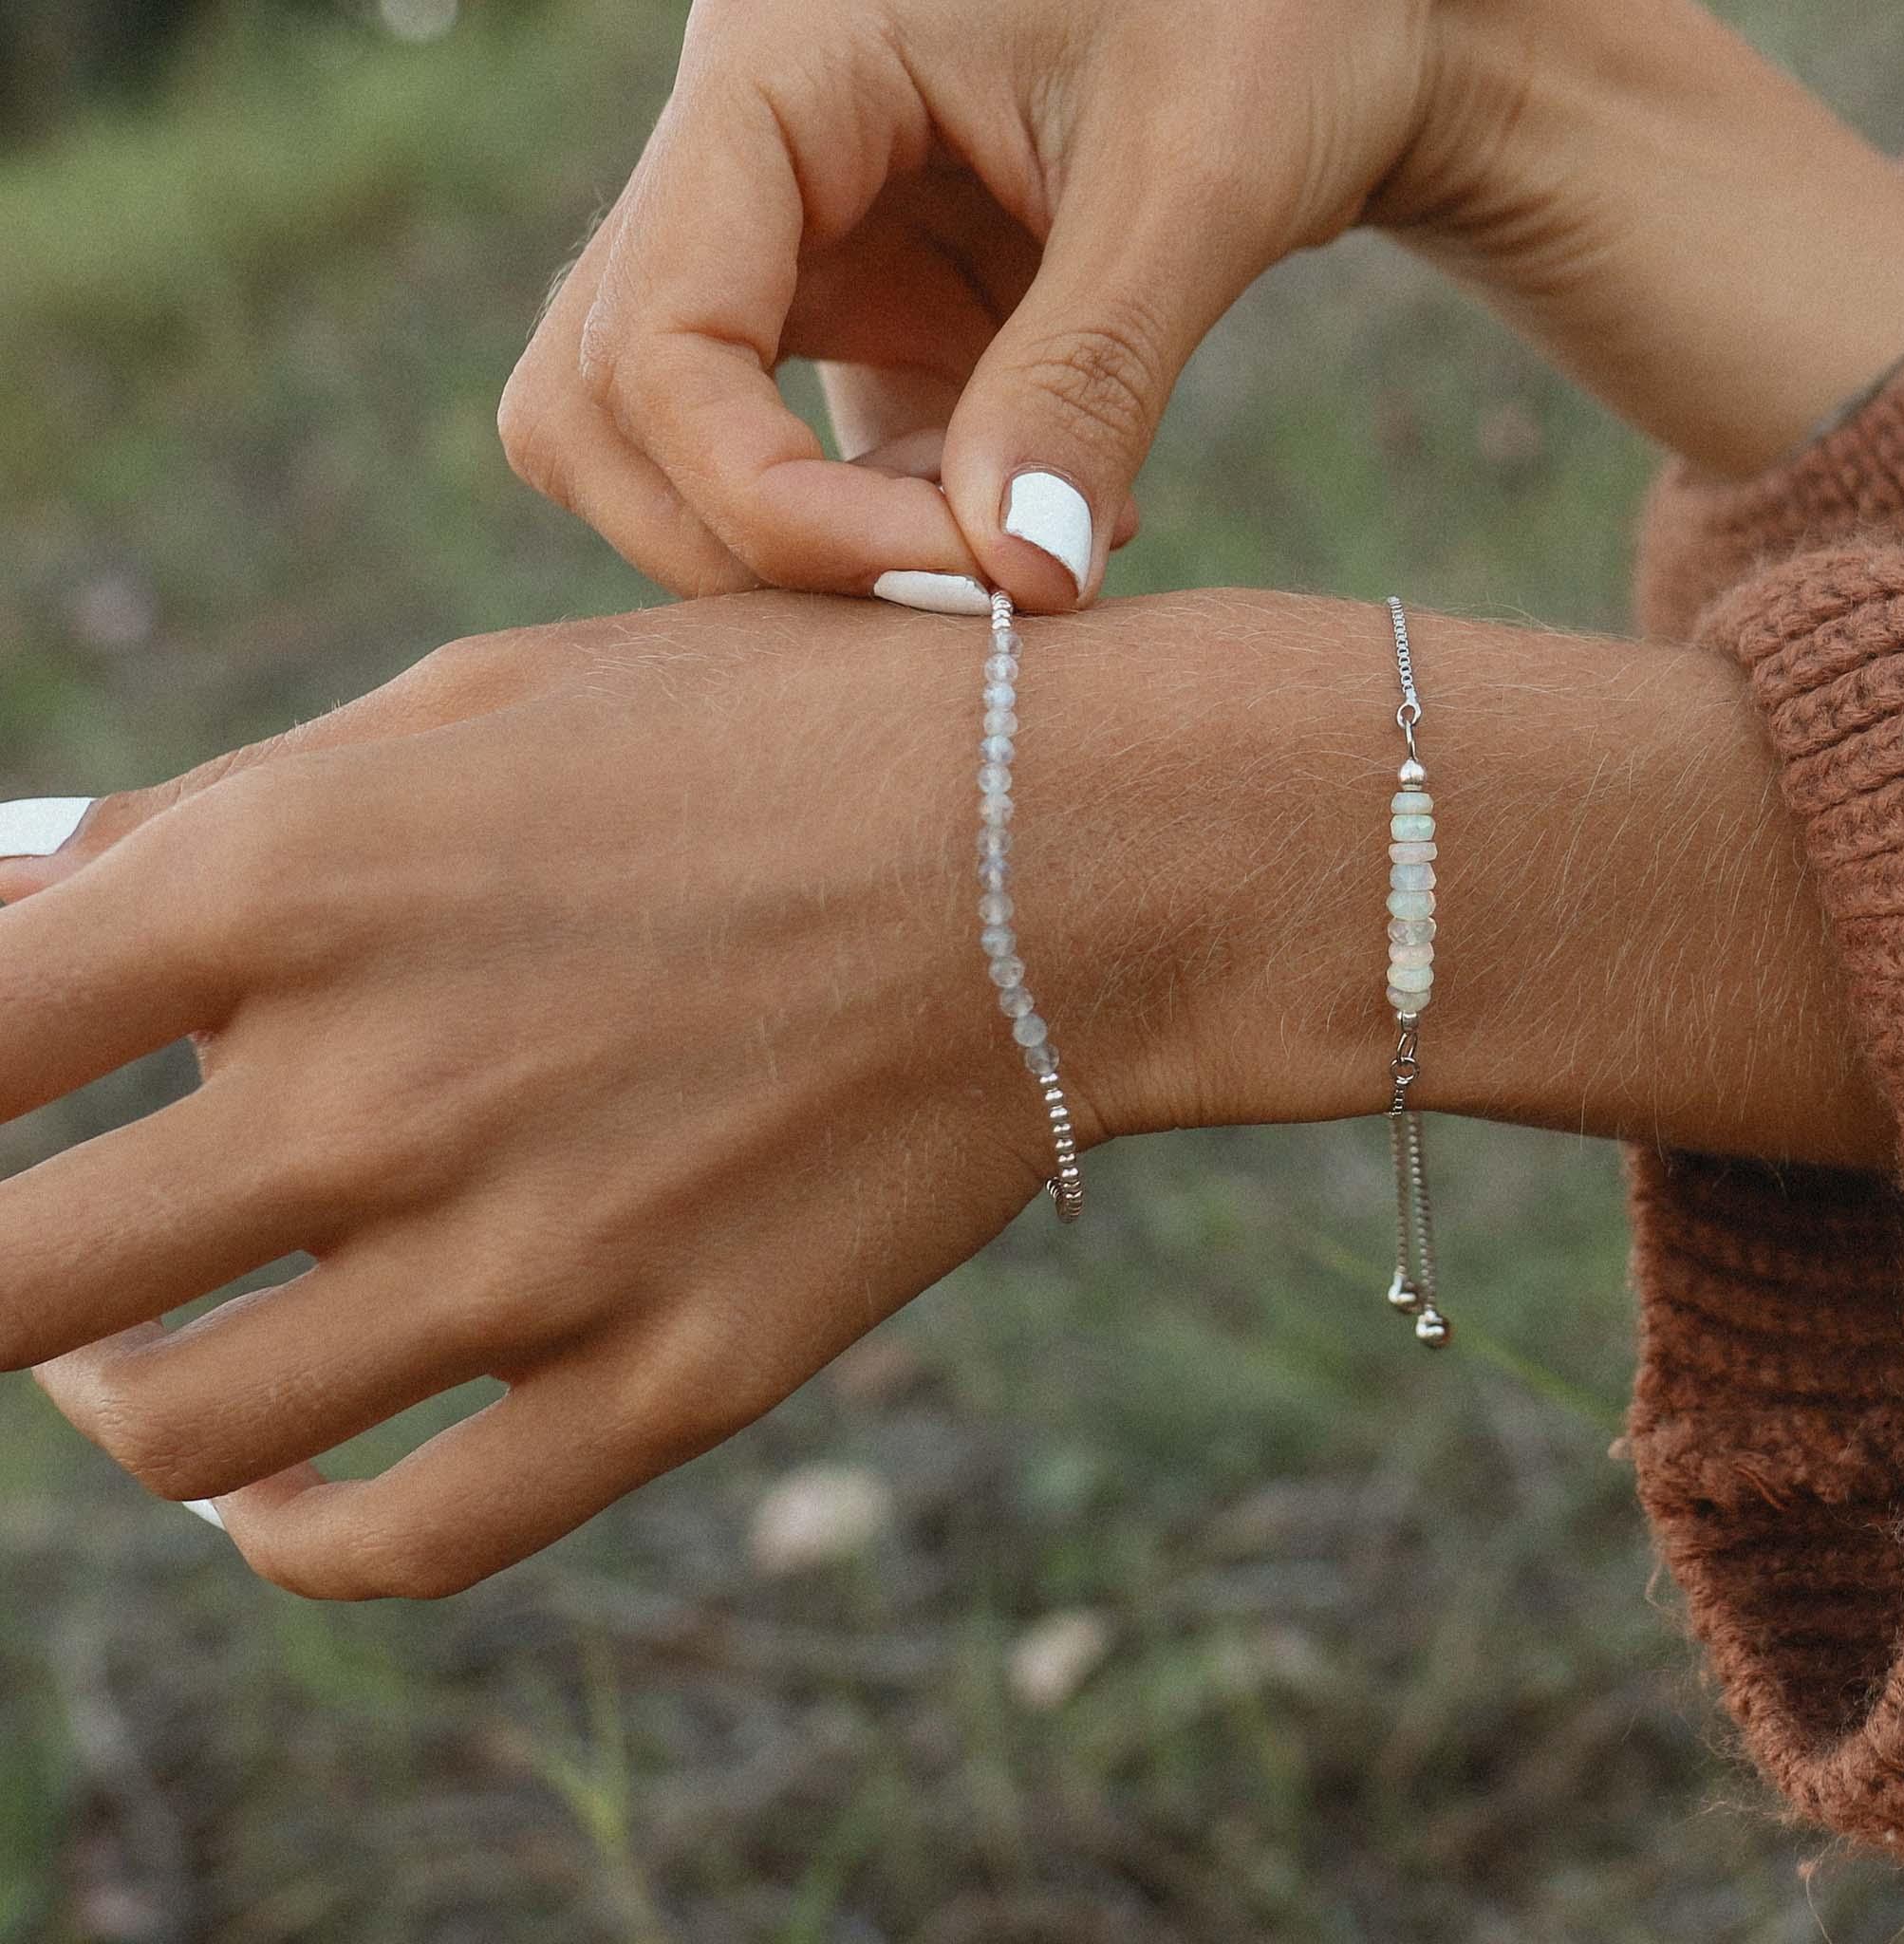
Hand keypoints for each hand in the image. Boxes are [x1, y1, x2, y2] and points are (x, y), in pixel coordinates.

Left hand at [0, 593, 1186, 1597]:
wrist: (1069, 850)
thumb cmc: (772, 734)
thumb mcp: (486, 701)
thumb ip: (231, 812)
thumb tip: (15, 896)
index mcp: (298, 878)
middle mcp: (387, 1086)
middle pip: (2, 1293)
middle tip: (29, 1253)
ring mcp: (536, 1258)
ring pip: (184, 1438)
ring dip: (113, 1406)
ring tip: (136, 1358)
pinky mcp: (673, 1377)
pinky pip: (400, 1545)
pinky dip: (290, 1543)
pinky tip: (279, 1495)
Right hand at [502, 0, 1903, 592]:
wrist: (1337, 26)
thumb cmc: (1280, 25)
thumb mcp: (1198, 178)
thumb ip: (1092, 376)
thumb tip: (1019, 585)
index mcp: (778, 66)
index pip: (654, 338)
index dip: (766, 502)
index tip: (954, 578)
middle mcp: (740, 158)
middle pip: (598, 410)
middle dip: (745, 544)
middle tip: (952, 593)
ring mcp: (783, 247)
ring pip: (661, 454)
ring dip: (804, 553)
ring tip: (1006, 546)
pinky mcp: (849, 322)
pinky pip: (789, 475)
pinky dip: (880, 539)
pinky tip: (1031, 518)